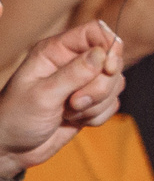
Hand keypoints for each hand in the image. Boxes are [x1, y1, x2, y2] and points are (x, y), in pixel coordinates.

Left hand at [0, 19, 124, 165]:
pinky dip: (98, 116)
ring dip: (97, 104)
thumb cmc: (16, 117)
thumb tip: (102, 54)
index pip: (95, 32)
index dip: (109, 46)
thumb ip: (73, 74)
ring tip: (69, 112)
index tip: (108, 69)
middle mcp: (72, 63)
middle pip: (111, 61)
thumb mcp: (42, 95)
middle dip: (99, 87)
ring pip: (114, 85)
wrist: (12, 148)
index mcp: (55, 51)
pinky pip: (113, 104)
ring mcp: (83, 83)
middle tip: (74, 102)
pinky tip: (75, 120)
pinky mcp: (91, 102)